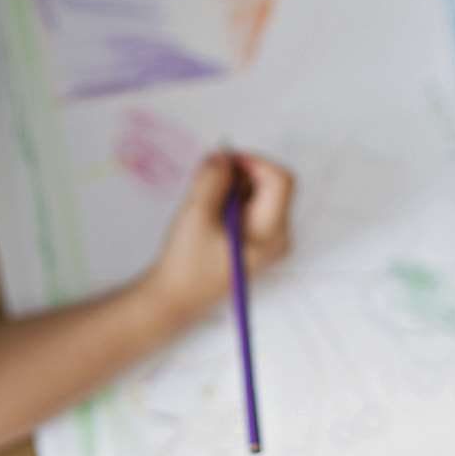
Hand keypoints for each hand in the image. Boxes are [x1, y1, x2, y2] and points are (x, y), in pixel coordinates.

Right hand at [141, 151, 294, 326]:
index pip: (280, 179)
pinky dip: (230, 199)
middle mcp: (278, 236)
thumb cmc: (186, 264)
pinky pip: (250, 206)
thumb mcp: (197, 214)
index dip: (253, 161)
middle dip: (240, 174)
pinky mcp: (254, 240)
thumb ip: (212, 179)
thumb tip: (223, 156)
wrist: (174, 299)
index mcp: (272, 232)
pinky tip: (208, 214)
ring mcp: (268, 240)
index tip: (224, 161)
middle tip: (207, 180)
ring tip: (204, 203)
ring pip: (258, 193)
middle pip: (271, 184)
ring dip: (232, 186)